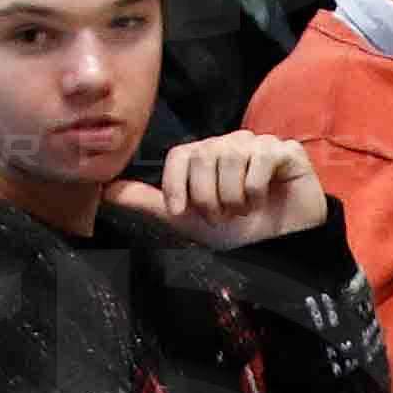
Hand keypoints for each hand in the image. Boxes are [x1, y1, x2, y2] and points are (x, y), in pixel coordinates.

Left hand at [110, 133, 330, 246]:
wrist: (281, 248)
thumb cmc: (237, 232)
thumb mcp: (185, 220)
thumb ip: (148, 203)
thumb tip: (106, 191)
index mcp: (206, 155)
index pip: (180, 155)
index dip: (177, 186)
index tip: (183, 213)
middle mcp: (230, 143)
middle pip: (204, 157)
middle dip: (209, 198)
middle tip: (223, 216)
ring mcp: (259, 144)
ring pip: (230, 158)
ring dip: (234, 198)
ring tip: (244, 212)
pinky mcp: (286, 151)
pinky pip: (261, 159)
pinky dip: (257, 188)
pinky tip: (265, 200)